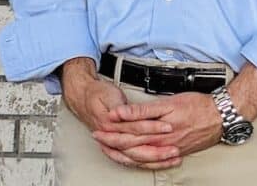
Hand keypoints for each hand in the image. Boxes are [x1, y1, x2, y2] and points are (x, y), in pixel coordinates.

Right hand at [59, 57, 178, 169]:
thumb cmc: (97, 94)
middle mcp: (112, 135)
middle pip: (136, 149)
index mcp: (110, 125)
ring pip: (134, 157)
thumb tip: (125, 112)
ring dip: (153, 160)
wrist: (81, 95)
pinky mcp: (115, 143)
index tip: (169, 128)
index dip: (153, 129)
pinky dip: (143, 161)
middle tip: (174, 150)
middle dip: (157, 151)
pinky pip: (129, 158)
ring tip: (171, 159)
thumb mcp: (110, 95)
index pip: (135, 129)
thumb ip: (121, 106)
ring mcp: (112, 141)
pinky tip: (155, 162)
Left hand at [97, 92, 221, 160]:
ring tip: (110, 149)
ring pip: (139, 155)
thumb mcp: (170, 102)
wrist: (221, 116)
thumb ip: (144, 109)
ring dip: (122, 152)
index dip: (112, 129)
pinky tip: (134, 160)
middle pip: (130, 145)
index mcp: (157, 128)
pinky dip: (141, 162)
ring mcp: (168, 149)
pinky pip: (153, 162)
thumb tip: (122, 112)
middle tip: (99, 138)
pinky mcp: (176, 153)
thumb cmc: (198, 106)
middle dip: (112, 142)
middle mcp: (161, 142)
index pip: (128, 131)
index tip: (100, 126)